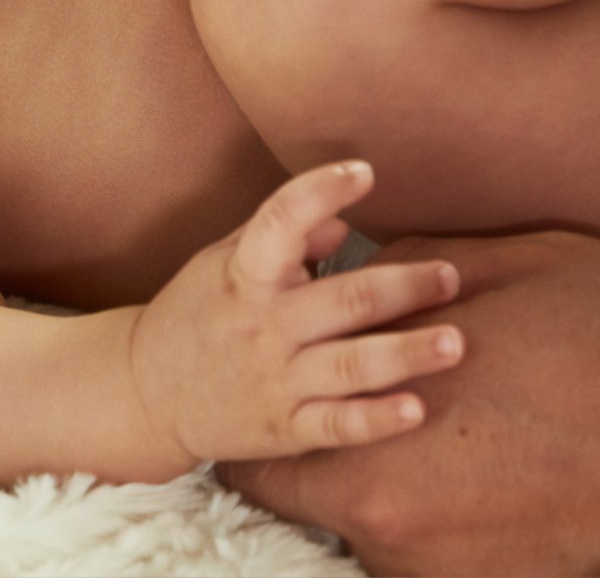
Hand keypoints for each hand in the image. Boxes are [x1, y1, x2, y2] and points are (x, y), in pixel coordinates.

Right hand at [127, 161, 464, 468]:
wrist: (143, 391)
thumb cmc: (195, 314)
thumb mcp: (222, 263)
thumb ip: (283, 239)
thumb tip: (344, 221)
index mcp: (244, 276)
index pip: (280, 223)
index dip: (320, 192)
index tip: (363, 171)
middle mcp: (263, 326)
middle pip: (343, 302)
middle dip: (403, 287)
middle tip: (449, 276)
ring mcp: (275, 380)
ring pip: (351, 366)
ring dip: (406, 353)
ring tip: (455, 341)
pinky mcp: (285, 429)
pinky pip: (338, 426)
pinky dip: (378, 420)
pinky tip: (417, 410)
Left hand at [218, 231, 599, 574]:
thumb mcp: (520, 266)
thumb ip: (419, 272)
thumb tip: (368, 267)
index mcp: (374, 435)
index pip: (263, 462)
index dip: (273, 424)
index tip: (294, 395)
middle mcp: (394, 522)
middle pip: (315, 507)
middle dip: (326, 461)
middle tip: (371, 418)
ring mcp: (450, 572)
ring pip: (380, 538)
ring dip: (396, 497)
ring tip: (459, 448)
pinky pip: (443, 560)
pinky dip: (454, 526)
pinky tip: (504, 482)